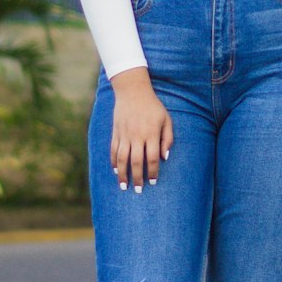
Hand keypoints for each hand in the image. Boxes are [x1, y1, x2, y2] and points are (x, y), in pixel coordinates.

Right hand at [109, 68, 173, 191]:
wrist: (133, 91)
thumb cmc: (153, 106)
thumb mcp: (166, 119)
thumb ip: (168, 138)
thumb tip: (165, 157)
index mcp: (151, 134)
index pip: (152, 158)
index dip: (153, 172)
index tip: (153, 182)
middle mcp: (137, 136)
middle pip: (136, 162)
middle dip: (137, 178)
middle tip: (138, 190)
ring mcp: (124, 134)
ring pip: (122, 158)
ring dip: (123, 174)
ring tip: (124, 186)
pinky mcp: (116, 132)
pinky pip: (113, 150)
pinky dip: (114, 162)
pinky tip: (116, 171)